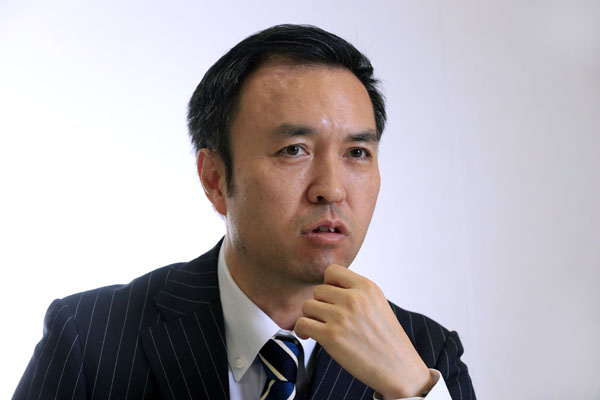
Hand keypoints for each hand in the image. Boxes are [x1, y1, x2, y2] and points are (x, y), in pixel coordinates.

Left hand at [294, 264, 433, 397]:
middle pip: (318, 290)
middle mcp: (354, 298)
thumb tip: (328, 286)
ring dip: (311, 318)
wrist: (399, 369)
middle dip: (320, 305)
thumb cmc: (387, 340)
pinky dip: (302, 330)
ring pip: (307, 306)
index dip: (328, 284)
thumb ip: (355, 291)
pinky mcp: (331, 336)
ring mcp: (342, 316)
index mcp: (367, 287)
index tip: (332, 299)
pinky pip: (302, 323)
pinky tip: (309, 335)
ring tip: (320, 328)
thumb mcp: (377, 303)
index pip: (332, 270)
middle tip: (328, 319)